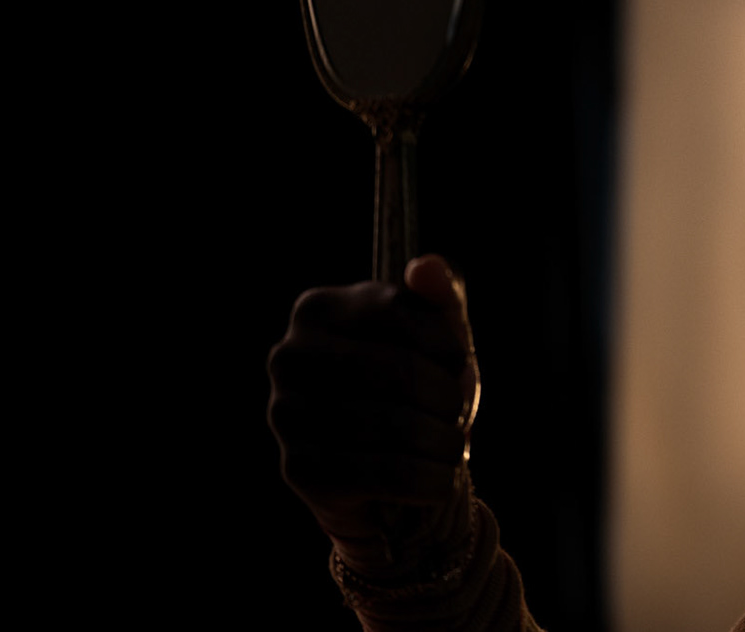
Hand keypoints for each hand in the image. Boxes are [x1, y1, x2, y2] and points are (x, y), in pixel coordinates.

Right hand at [267, 255, 479, 573]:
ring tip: (451, 447)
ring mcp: (286, 413)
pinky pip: (386, 472)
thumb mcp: (435, 342)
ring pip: (396, 424)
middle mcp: (290, 355)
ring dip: (444, 442)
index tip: (458, 366)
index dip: (447, 344)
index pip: (398, 311)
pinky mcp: (299, 469)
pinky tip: (439, 480)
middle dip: (447, 398)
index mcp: (318, 309)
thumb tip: (426, 265)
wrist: (386, 480)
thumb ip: (439, 299)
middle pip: (399, 371)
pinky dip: (430, 479)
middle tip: (457, 415)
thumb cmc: (414, 394)